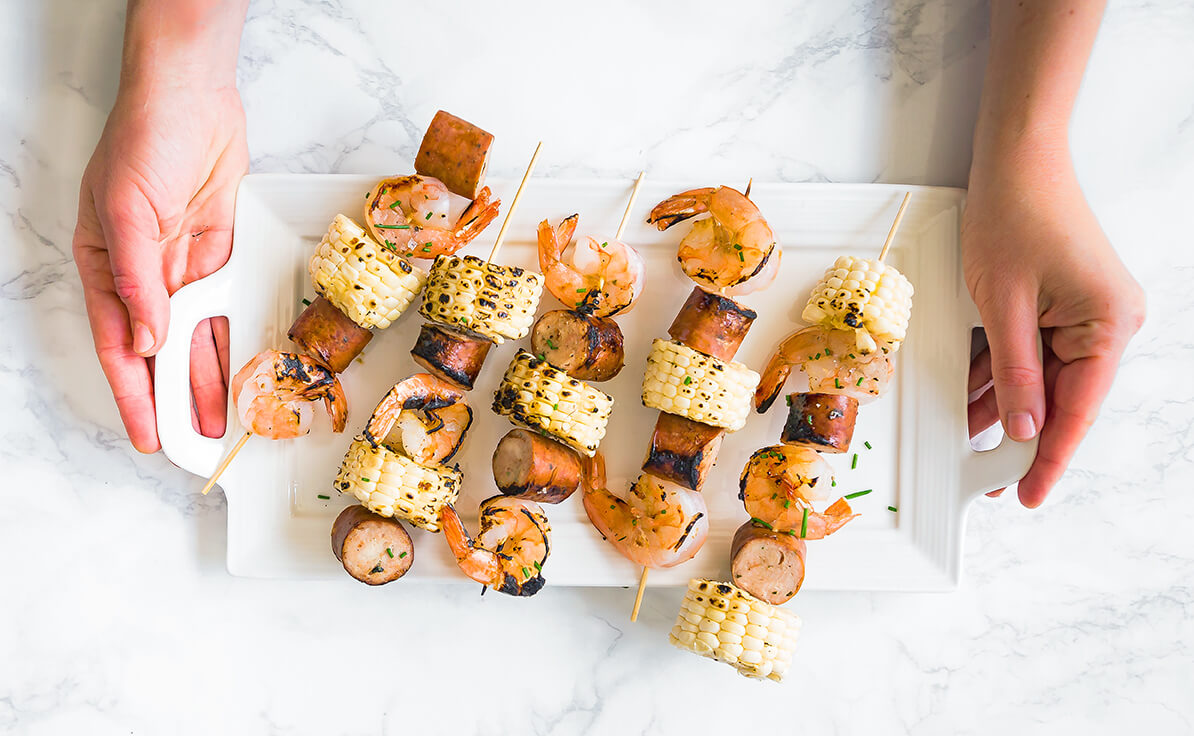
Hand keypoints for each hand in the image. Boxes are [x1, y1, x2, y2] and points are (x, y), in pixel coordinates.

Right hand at [73, 78, 246, 451]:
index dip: (133, 395)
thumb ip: (139, 281)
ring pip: (195, 337)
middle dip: (174, 400)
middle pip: (159, 351)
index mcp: (105, 268)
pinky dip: (230, 337)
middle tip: (194, 442)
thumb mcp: (127, 211)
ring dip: (206, 378)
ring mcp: (182, 265)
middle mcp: (143, 274)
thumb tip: (149, 341)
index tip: (148, 435)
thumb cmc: (143, 140)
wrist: (192, 97)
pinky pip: (224, 306)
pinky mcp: (218, 253)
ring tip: (221, 421)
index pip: (118, 346)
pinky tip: (241, 367)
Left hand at [962, 140, 1144, 506]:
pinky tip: (979, 400)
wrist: (1016, 159)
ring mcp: (1089, 312)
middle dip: (1025, 435)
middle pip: (1065, 397)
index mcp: (1108, 323)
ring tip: (976, 442)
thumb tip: (1023, 427)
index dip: (1050, 458)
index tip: (1029, 493)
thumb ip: (1015, 373)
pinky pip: (1038, 352)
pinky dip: (1009, 374)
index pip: (1077, 410)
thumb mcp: (1004, 305)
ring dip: (1010, 405)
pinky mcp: (1067, 303)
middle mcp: (1109, 321)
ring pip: (1047, 378)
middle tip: (996, 480)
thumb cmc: (1015, 214)